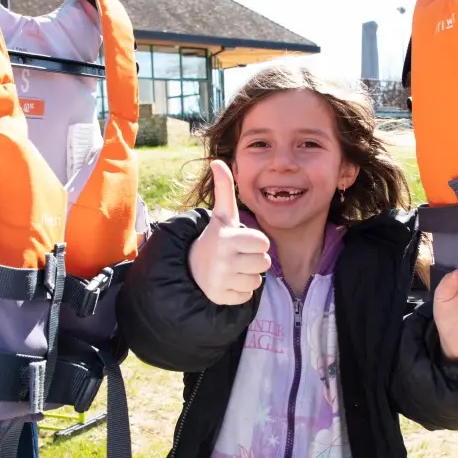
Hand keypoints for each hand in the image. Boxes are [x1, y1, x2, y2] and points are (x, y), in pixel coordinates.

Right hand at [189, 160, 271, 304]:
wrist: (192, 265)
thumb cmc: (217, 237)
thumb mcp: (223, 215)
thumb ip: (225, 189)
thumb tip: (217, 161)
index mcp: (228, 238)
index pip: (264, 244)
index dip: (257, 243)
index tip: (244, 241)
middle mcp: (224, 260)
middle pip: (264, 263)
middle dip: (255, 260)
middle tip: (239, 255)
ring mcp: (221, 279)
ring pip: (257, 281)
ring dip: (248, 275)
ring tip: (233, 267)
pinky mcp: (221, 296)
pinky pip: (247, 296)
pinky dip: (241, 290)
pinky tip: (229, 281)